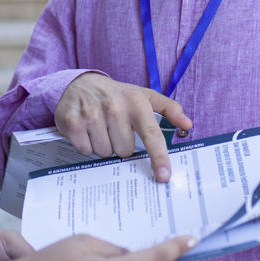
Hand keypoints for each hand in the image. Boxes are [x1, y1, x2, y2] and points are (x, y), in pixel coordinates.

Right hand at [54, 72, 191, 182]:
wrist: (80, 83)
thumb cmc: (117, 95)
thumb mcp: (143, 96)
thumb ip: (169, 109)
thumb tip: (187, 124)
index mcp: (136, 102)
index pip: (151, 134)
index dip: (159, 157)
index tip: (163, 176)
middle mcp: (114, 107)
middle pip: (124, 151)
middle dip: (120, 145)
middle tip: (115, 129)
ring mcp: (91, 114)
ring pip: (105, 153)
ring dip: (103, 146)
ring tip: (100, 129)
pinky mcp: (72, 122)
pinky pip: (85, 150)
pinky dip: (86, 145)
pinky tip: (86, 130)